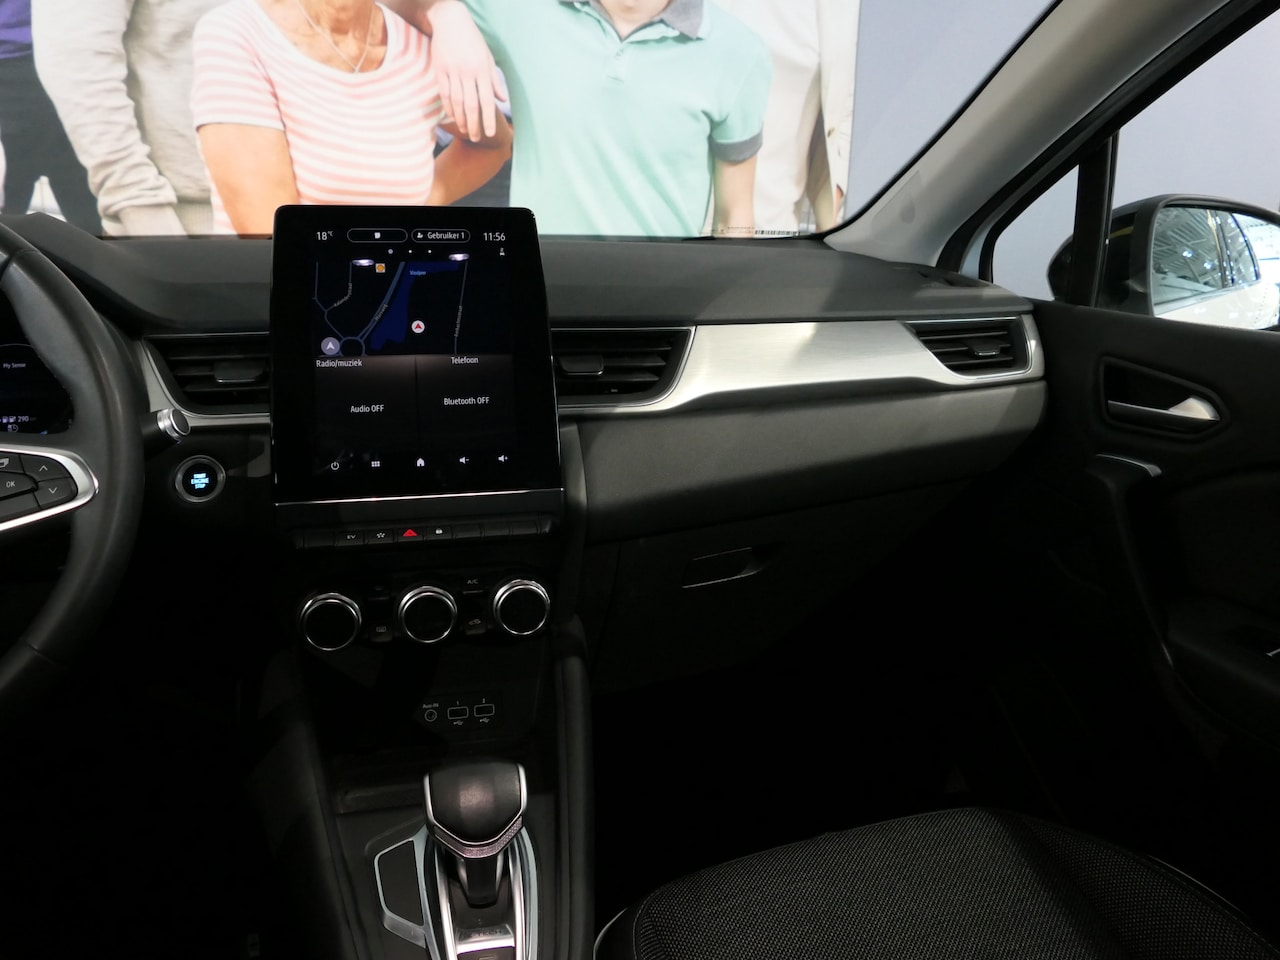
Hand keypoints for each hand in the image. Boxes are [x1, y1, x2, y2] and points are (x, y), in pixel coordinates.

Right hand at [426, 0, 504, 141]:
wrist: (451, 21)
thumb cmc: (473, 41)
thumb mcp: (487, 58)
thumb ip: (493, 80)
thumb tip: (502, 100)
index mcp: (482, 70)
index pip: (486, 101)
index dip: (488, 119)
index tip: (489, 134)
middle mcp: (467, 72)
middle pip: (471, 105)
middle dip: (474, 124)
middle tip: (476, 139)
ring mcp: (452, 71)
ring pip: (456, 102)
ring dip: (461, 119)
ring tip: (465, 131)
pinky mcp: (439, 69)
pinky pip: (444, 93)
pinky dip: (448, 107)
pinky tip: (453, 117)